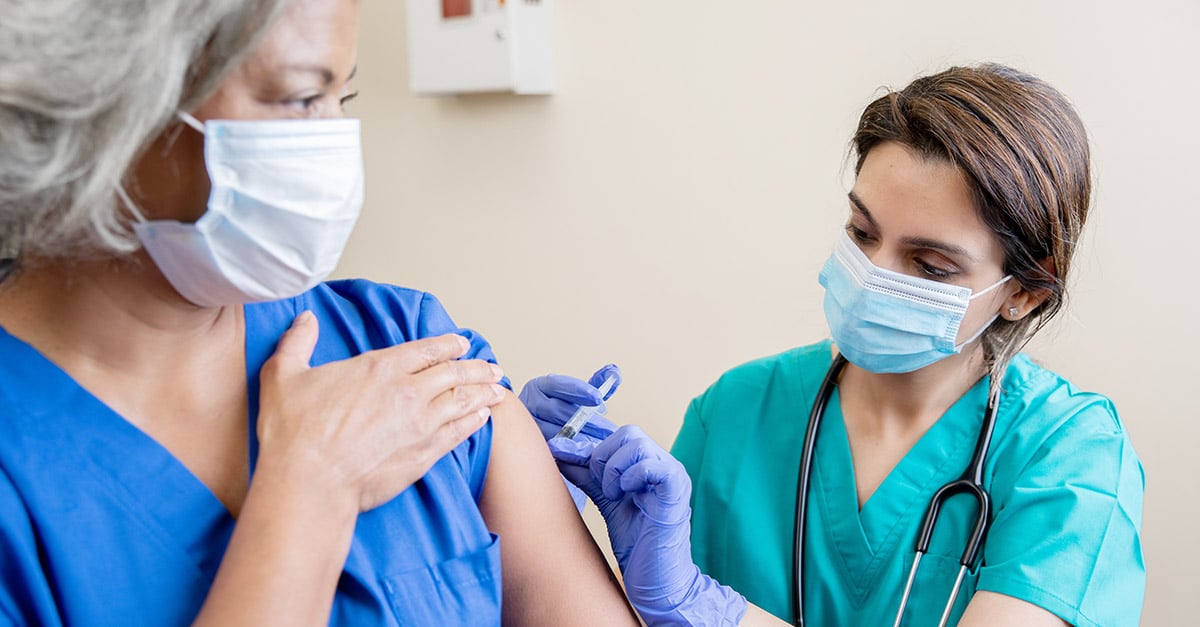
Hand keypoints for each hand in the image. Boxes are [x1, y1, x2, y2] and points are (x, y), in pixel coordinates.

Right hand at [256, 311, 506, 511]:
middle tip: (493, 367)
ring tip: (499, 388)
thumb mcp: (284, 375)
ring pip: (462, 400)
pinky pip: (459, 432)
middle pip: (453, 373)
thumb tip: (305, 318)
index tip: (462, 344)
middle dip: (476, 367)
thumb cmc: (293, 433)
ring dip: (483, 392)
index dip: (447, 345)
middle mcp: (407, 391)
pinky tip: (483, 417)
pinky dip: (474, 421)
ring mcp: (420, 423)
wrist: (309, 483)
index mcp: (378, 368)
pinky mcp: (424, 454)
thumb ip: (298, 342)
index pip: (424, 350)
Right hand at [519, 365, 620, 510]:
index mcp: (540, 387)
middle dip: (587, 421)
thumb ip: (596, 384)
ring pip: (554, 432)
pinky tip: (587, 457)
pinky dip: (570, 453)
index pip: (557, 384)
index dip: (579, 390)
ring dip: (581, 439)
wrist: (537, 436)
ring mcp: (527, 427)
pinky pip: (551, 451)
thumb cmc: (561, 412)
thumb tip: (613, 371)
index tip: (598, 397)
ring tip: (602, 445)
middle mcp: (529, 404)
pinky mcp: (530, 448)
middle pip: (558, 410)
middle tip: (609, 430)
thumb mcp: (578, 397)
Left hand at [550, 426, 746, 626]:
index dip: (590, 447)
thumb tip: (560, 453)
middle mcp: (664, 464)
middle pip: (629, 433)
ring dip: (614, 469)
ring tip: (613, 496)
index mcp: (650, 464)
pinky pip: (652, 465)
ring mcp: (673, 475)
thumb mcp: (606, 501)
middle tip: (601, 488)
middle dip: (602, 457)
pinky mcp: (676, 490)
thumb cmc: (637, 544)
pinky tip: (624, 497)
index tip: (563, 456)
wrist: (657, 580)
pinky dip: (630, 477)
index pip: (619, 435)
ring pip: (637, 444)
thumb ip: (588, 476)